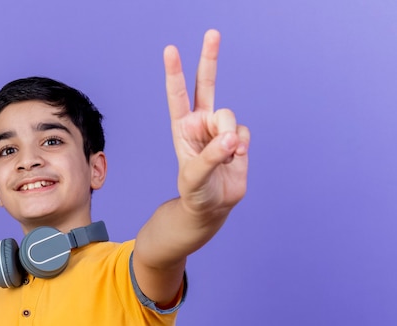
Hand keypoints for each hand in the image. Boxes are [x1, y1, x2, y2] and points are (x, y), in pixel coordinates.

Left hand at [164, 29, 249, 217]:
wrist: (213, 206)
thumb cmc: (195, 191)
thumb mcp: (195, 176)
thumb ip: (211, 157)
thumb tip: (232, 139)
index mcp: (182, 127)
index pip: (177, 95)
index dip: (175, 73)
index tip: (170, 50)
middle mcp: (201, 122)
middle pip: (207, 84)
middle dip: (209, 58)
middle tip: (212, 33)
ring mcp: (220, 128)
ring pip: (230, 117)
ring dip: (229, 138)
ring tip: (226, 157)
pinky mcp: (237, 137)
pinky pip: (243, 132)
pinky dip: (241, 147)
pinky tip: (235, 159)